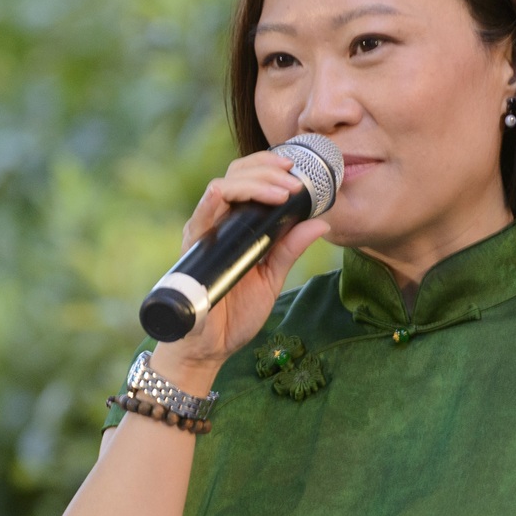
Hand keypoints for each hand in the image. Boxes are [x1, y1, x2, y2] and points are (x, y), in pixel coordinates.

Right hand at [154, 150, 331, 383]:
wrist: (208, 347)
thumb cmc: (234, 314)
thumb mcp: (272, 278)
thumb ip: (290, 249)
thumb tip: (320, 224)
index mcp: (235, 227)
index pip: (247, 181)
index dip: (271, 170)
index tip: (298, 173)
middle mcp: (216, 223)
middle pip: (236, 174)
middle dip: (267, 168)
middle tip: (295, 178)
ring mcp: (203, 232)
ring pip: (223, 184)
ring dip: (256, 180)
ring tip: (285, 189)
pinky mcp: (195, 245)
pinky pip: (206, 208)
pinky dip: (231, 193)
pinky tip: (257, 198)